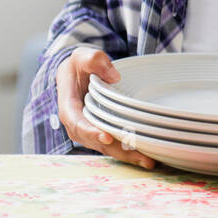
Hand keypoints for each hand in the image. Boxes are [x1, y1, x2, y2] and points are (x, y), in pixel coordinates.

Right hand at [55, 46, 155, 168]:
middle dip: (119, 151)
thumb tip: (115, 76)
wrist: (76, 74)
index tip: (107, 137)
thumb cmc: (80, 66)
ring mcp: (88, 132)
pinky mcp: (100, 134)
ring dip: (127, 156)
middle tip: (141, 157)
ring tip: (149, 161)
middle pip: (97, 142)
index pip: (79, 124)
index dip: (92, 132)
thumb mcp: (84, 56)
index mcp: (69, 108)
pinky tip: (147, 157)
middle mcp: (77, 125)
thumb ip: (95, 60)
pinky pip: (113, 146)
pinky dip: (128, 152)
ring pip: (107, 148)